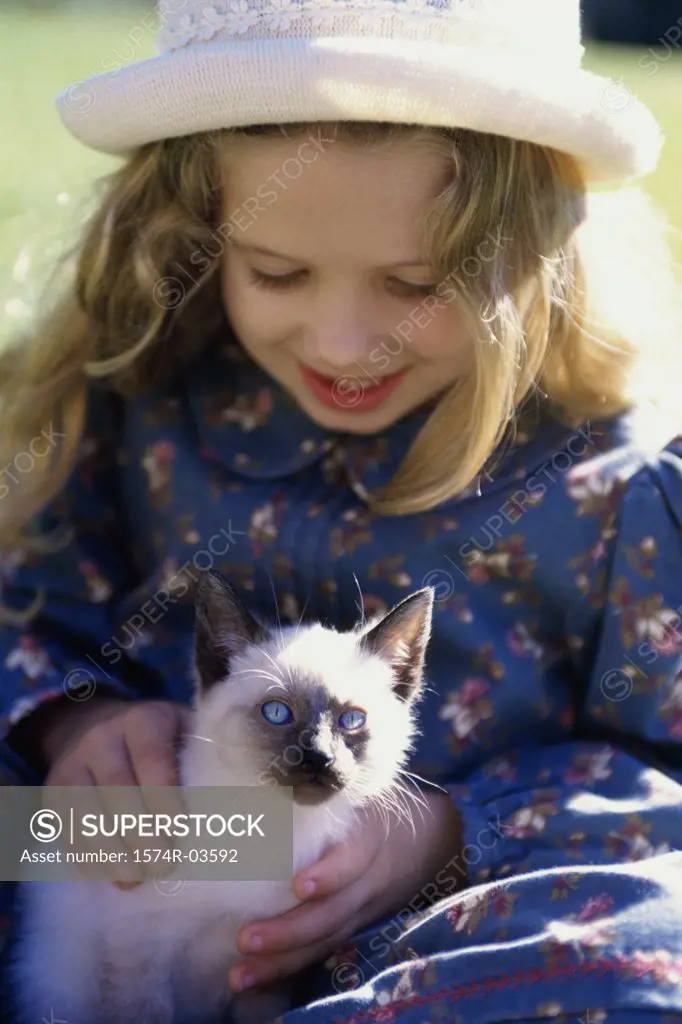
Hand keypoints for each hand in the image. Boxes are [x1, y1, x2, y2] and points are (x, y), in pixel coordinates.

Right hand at [40, 696, 191, 887]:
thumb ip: (203, 759)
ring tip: (133, 880)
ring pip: (84, 808)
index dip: (164, 796)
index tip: (179, 830)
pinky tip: (106, 874)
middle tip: (162, 866)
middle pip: (117, 786)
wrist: (99, 727)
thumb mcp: (184, 733)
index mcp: (144, 719)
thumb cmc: (161, 741)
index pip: (152, 756)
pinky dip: (84, 854)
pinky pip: (64, 825)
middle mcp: (103, 736)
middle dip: (139, 831)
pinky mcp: (52, 789)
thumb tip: (235, 805)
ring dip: (108, 849)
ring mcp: (72, 762)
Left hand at [229, 788, 462, 992]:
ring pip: (323, 940)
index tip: (300, 886)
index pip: (354, 860)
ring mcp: (362, 909)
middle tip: (246, 939)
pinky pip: (322, 951)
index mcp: (371, 838)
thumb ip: (327, 790)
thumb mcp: (364, 791)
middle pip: (332, 913)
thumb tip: (267, 773)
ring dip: (280, 961)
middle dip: (289, 931)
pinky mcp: (353, 926)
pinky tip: (252, 977)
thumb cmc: (378, 805)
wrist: (430, 838)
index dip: (330, 875)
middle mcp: (368, 881)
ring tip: (238, 975)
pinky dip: (288, 967)